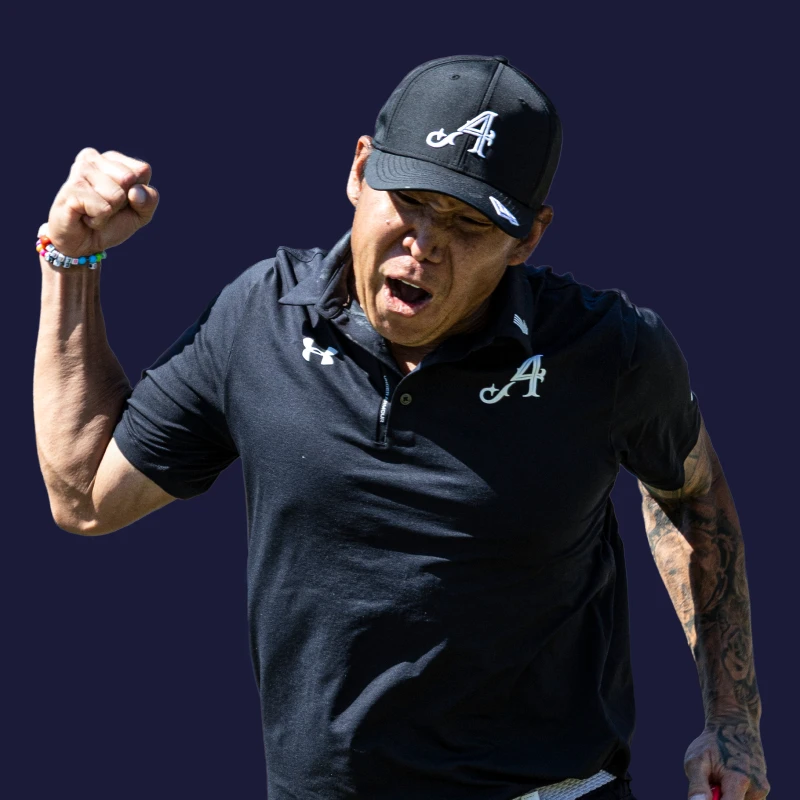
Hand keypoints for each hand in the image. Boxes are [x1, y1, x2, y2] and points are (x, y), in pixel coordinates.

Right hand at [44, 147, 158, 256]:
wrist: (82, 244)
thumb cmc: (111, 223)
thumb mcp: (140, 213)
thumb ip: (149, 200)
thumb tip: (136, 192)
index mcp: (112, 158)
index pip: (143, 170)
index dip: (138, 193)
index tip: (122, 201)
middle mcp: (93, 158)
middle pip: (129, 179)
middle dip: (123, 202)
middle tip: (106, 207)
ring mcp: (79, 171)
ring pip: (116, 194)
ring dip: (109, 212)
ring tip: (94, 211)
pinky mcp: (72, 189)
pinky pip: (102, 209)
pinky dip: (99, 220)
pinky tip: (85, 216)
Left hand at [685, 720, 768, 798]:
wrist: (733, 726)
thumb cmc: (711, 744)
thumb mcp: (696, 759)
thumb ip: (697, 785)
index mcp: (739, 780)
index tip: (709, 791)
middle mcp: (757, 789)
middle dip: (719, 798)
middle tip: (711, 783)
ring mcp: (762, 791)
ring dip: (726, 797)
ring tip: (719, 780)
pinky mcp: (763, 792)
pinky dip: (733, 796)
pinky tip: (728, 782)